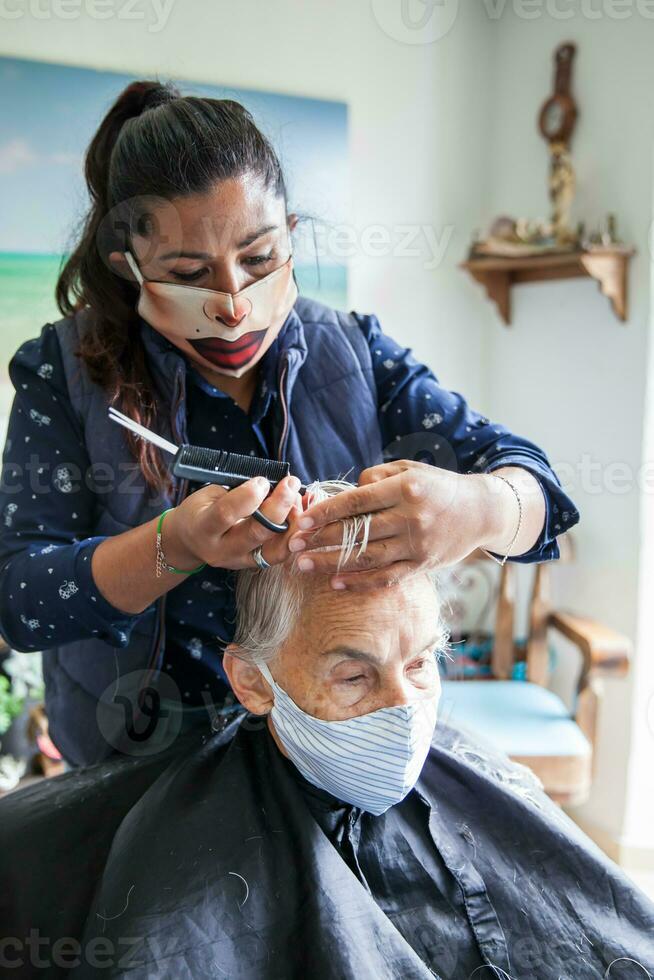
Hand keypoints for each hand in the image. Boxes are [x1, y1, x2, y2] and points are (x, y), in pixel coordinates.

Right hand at [163, 475, 302, 570]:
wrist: (189, 542)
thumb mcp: (208, 495)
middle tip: (290, 484)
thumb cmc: (200, 511)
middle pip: (256, 533)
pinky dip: (293, 534)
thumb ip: (236, 492)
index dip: (248, 496)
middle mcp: (222, 550)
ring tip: (298, 500)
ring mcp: (239, 561)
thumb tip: (270, 484)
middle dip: (279, 506)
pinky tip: (299, 515)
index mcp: (204, 528)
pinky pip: (279, 554)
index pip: (227, 514)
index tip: (262, 480)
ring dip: (292, 523)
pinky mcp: (253, 565)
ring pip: (274, 549)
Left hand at [287, 460, 500, 590]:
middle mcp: (411, 517)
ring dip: (331, 563)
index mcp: (406, 488)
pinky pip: (386, 576)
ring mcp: (417, 544)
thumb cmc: (439, 486)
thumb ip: (376, 476)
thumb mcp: (411, 469)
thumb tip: (345, 491)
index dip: (326, 511)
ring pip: (367, 557)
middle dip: (320, 539)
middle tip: (293, 545)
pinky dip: (360, 581)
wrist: (481, 510)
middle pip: (357, 531)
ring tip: (304, 565)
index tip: (301, 520)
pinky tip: (335, 582)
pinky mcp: (422, 564)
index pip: (357, 501)